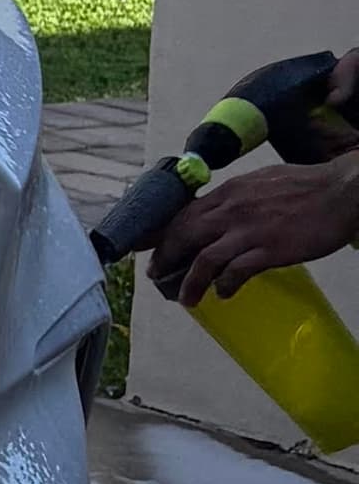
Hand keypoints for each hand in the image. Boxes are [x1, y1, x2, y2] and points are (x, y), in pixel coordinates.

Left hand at [150, 145, 358, 301]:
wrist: (341, 191)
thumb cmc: (305, 187)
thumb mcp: (259, 183)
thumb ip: (236, 198)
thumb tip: (218, 213)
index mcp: (228, 192)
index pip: (183, 212)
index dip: (161, 232)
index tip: (145, 247)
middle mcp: (231, 209)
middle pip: (184, 235)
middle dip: (165, 258)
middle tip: (157, 276)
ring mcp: (249, 230)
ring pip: (204, 259)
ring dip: (191, 283)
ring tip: (186, 299)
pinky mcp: (270, 249)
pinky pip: (236, 272)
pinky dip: (225, 285)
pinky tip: (224, 294)